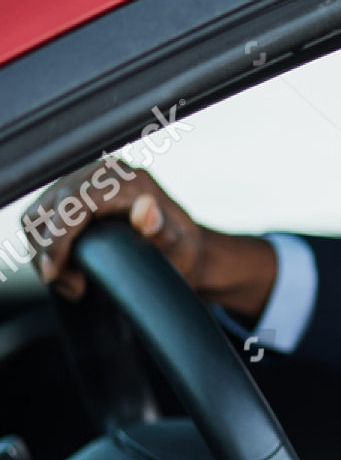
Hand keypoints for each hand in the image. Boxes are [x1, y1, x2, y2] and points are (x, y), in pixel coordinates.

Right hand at [23, 157, 276, 318]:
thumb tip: (146, 208)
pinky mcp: (74, 195)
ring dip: (43, 251)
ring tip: (70, 282)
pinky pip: (41, 219)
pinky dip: (44, 246)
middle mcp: (105, 173)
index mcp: (128, 180)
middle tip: (71, 286)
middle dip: (48, 250)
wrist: (183, 250)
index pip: (74, 201)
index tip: (54, 272)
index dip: (57, 238)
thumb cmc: (183, 252)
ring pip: (38, 214)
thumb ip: (163, 231)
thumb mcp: (180, 248)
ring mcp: (87, 182)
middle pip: (49, 207)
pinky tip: (64, 269)